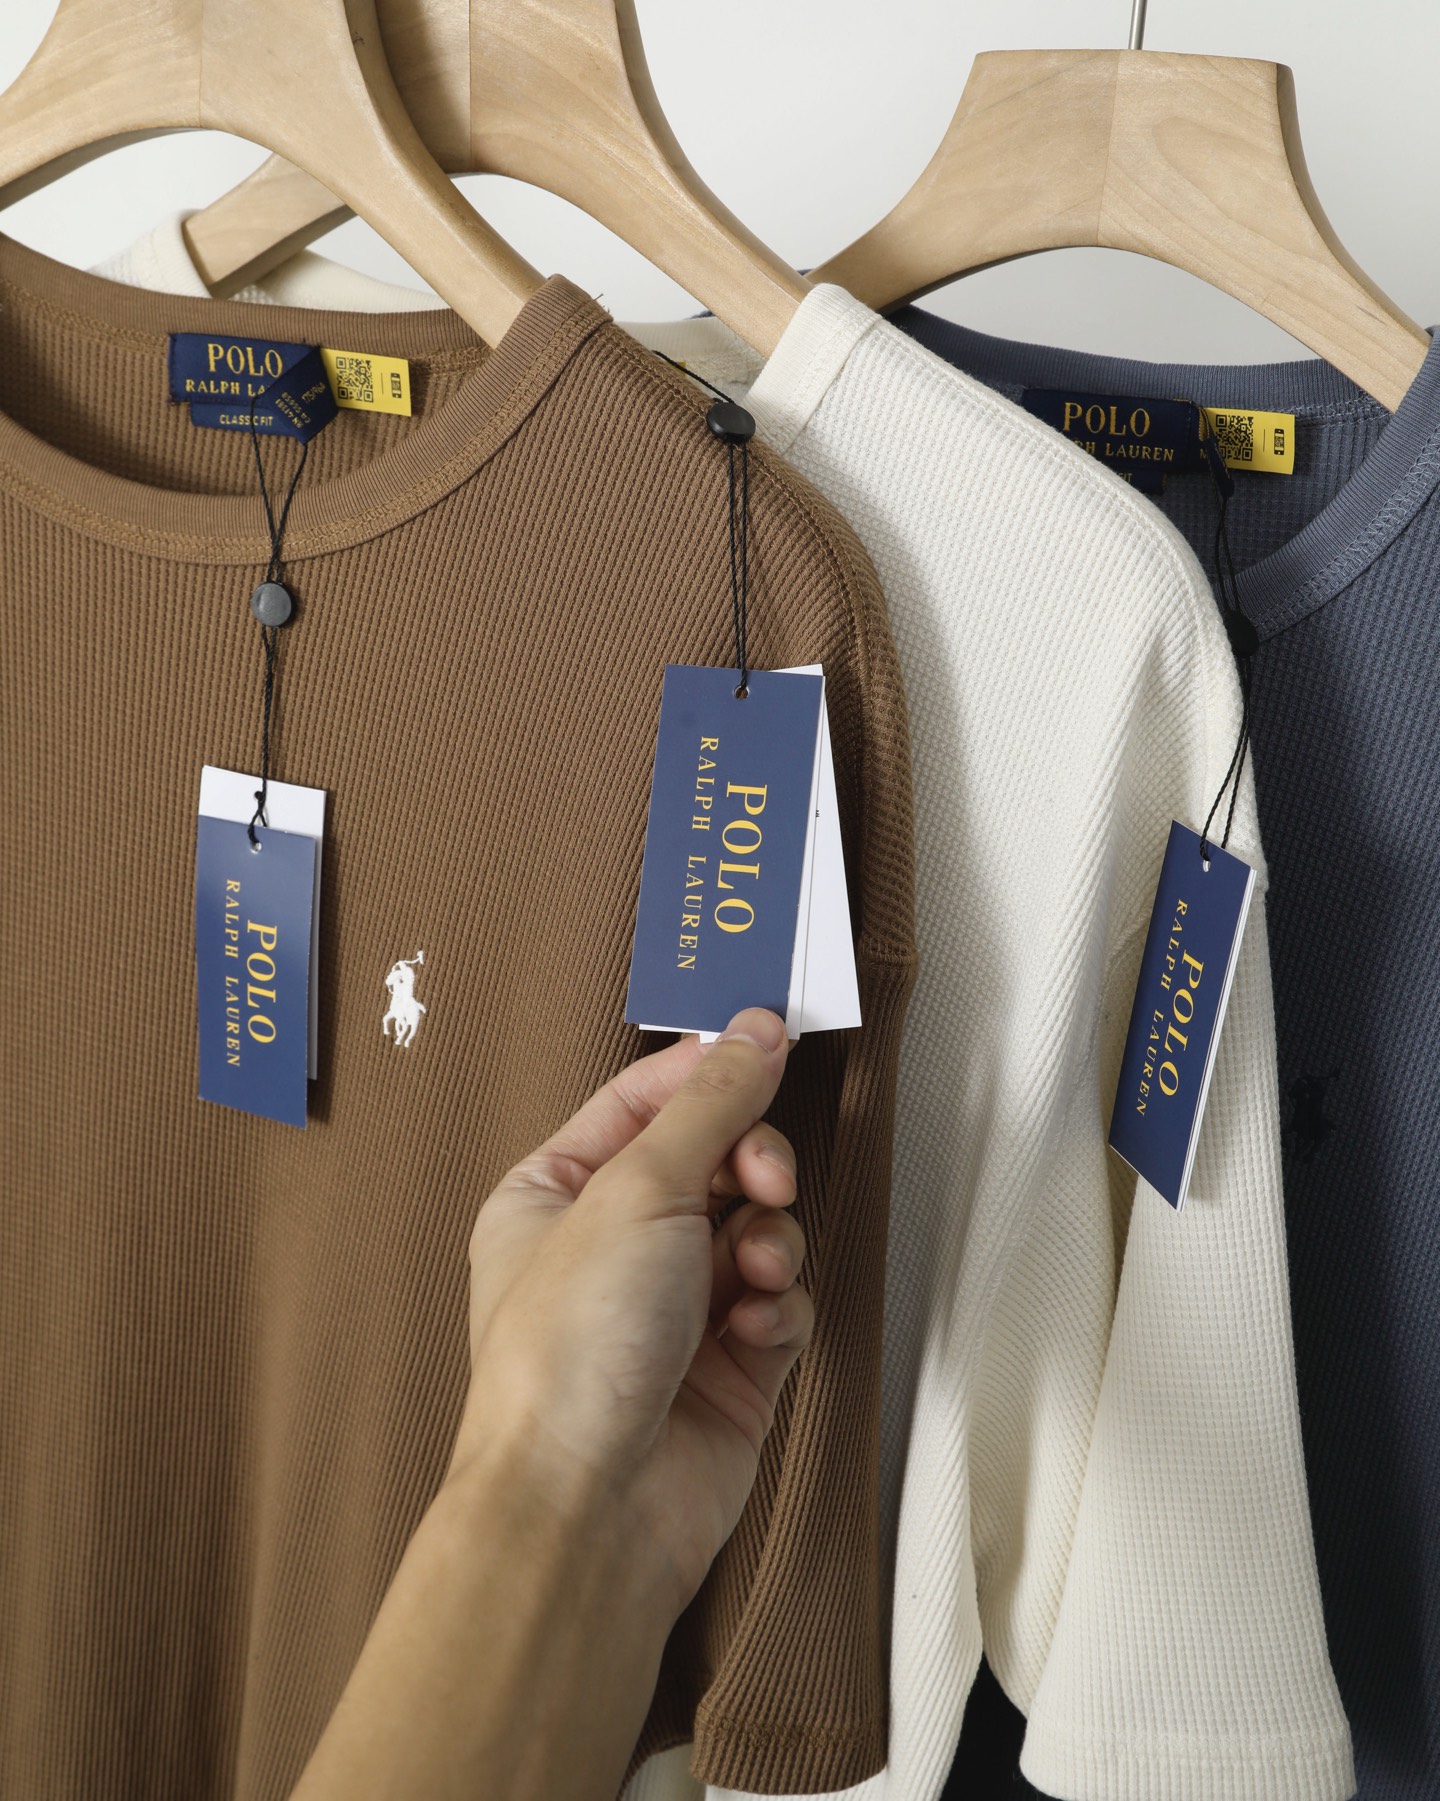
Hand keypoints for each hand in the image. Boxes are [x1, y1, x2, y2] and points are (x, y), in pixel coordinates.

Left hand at [453, 1008, 810, 1612]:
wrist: (593, 1506)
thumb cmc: (575, 1345)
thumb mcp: (639, 1188)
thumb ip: (710, 1103)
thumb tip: (756, 1028)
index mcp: (556, 1193)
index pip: (641, 1100)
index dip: (706, 1069)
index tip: (771, 1037)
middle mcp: (612, 1245)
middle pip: (713, 1158)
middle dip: (750, 1161)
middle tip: (763, 1177)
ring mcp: (673, 1308)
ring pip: (757, 1227)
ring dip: (770, 1237)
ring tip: (756, 1269)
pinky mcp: (729, 1367)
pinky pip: (780, 1300)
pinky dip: (780, 1305)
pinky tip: (757, 1329)